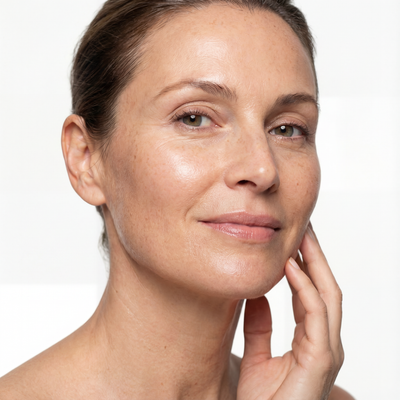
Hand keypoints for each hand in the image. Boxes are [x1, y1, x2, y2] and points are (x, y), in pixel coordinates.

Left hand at [237, 224, 343, 399]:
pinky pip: (316, 314)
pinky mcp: (321, 359)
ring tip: (301, 236)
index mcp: (310, 339)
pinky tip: (290, 267)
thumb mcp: (256, 355)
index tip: (291, 240)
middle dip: (315, 255)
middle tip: (303, 226)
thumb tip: (256, 295)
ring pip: (327, 294)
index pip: (312, 293)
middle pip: (324, 287)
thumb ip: (258, 325)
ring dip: (314, 263)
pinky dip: (304, 288)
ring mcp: (326, 349)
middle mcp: (323, 341)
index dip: (303, 265)